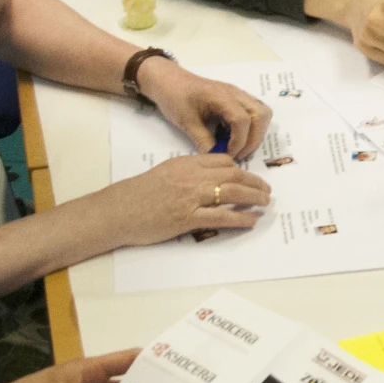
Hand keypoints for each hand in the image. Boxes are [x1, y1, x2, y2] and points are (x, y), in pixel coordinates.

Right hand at [101, 153, 270, 244]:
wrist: (117, 211)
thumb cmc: (137, 194)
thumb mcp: (164, 173)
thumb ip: (187, 172)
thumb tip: (207, 178)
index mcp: (186, 163)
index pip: (222, 161)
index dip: (240, 169)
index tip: (249, 176)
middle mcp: (192, 177)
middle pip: (233, 175)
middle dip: (254, 182)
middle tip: (266, 190)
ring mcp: (191, 197)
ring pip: (232, 193)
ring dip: (253, 198)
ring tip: (265, 203)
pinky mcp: (188, 218)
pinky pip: (222, 216)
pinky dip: (241, 218)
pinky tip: (251, 220)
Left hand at [139, 59, 273, 160]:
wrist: (169, 80)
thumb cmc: (175, 97)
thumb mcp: (186, 122)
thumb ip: (203, 140)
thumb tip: (216, 157)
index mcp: (221, 96)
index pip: (243, 120)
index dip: (239, 141)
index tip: (228, 154)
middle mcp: (235, 93)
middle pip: (261, 115)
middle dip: (253, 139)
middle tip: (238, 154)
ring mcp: (238, 94)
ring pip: (263, 112)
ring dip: (257, 132)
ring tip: (240, 146)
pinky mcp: (237, 98)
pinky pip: (256, 111)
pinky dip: (252, 126)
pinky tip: (236, 136)